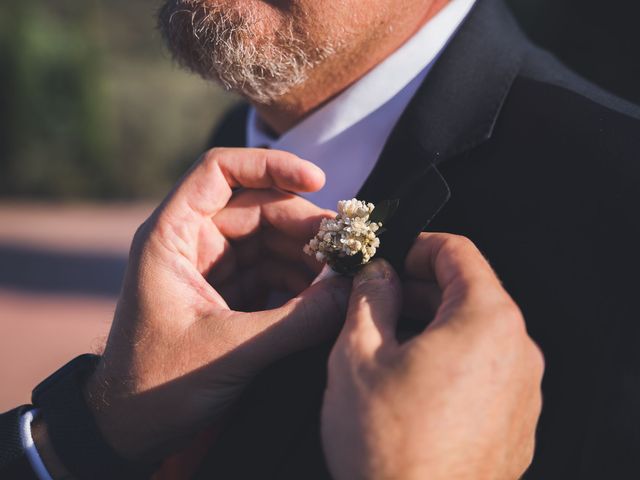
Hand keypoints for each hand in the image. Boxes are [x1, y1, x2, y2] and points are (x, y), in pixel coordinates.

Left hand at [83, 148, 349, 460]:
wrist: (130, 427)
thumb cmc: (158, 386)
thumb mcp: (229, 351)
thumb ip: (294, 322)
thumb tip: (350, 292)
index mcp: (172, 236)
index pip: (220, 171)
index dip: (270, 166)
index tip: (317, 179)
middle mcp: (191, 242)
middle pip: (257, 206)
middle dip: (302, 224)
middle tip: (343, 246)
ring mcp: (210, 267)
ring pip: (268, 239)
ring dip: (305, 254)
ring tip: (338, 276)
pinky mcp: (226, 292)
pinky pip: (269, 270)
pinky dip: (297, 280)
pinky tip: (321, 296)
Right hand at [321, 233, 543, 479]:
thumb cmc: (388, 445)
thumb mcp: (358, 354)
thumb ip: (371, 297)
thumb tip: (377, 271)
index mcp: (487, 321)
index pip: (458, 253)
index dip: (417, 245)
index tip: (389, 256)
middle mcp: (518, 352)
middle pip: (469, 292)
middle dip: (420, 289)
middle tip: (378, 299)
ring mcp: (522, 391)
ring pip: (475, 333)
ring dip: (433, 325)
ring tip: (388, 342)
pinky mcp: (515, 423)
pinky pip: (485, 372)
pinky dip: (451, 361)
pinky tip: (411, 382)